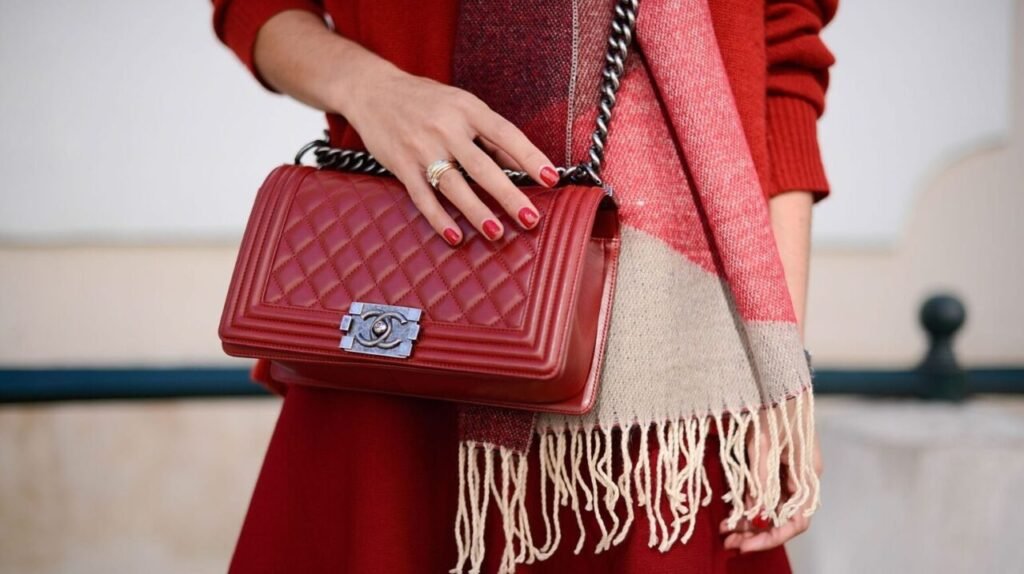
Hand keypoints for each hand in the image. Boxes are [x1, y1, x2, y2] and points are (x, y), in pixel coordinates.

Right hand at [340, 65, 558, 245]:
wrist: (372, 90)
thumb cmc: (426, 100)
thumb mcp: (461, 106)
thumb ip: (489, 135)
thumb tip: (523, 165)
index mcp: (468, 108)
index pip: (506, 134)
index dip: (529, 157)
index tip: (550, 178)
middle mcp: (446, 127)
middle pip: (483, 166)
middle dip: (508, 195)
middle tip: (530, 218)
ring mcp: (422, 146)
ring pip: (454, 185)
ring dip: (476, 212)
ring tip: (496, 233)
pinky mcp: (401, 164)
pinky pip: (423, 197)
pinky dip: (439, 218)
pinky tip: (455, 237)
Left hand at [719, 395, 823, 553]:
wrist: (775, 377)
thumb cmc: (773, 406)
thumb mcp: (763, 445)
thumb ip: (761, 482)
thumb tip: (756, 517)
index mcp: (807, 475)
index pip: (796, 521)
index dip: (772, 537)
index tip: (745, 544)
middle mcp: (800, 477)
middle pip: (782, 517)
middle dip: (756, 532)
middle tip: (728, 541)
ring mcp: (788, 470)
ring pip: (771, 506)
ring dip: (749, 519)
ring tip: (724, 529)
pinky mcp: (775, 461)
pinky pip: (764, 490)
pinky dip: (748, 501)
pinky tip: (730, 508)